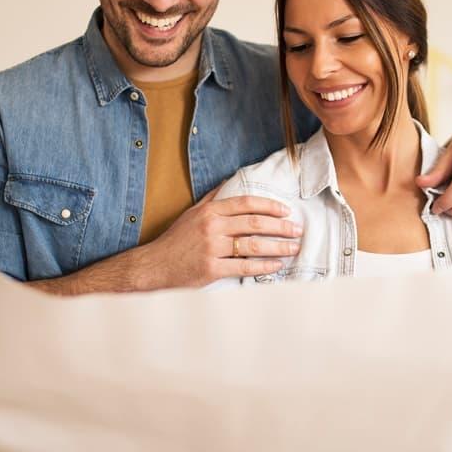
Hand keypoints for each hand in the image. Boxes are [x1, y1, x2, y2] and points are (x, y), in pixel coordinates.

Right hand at [138, 187, 302, 288]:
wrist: (154, 266)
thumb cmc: (175, 240)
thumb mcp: (191, 213)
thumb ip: (212, 197)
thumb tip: (228, 181)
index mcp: (210, 211)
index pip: (246, 203)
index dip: (270, 206)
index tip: (286, 210)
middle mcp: (212, 227)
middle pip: (255, 223)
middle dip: (281, 226)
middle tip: (297, 229)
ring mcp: (212, 248)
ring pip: (254, 245)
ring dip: (278, 247)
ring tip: (293, 248)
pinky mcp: (212, 269)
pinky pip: (245, 267)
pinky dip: (264, 266)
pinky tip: (277, 266)